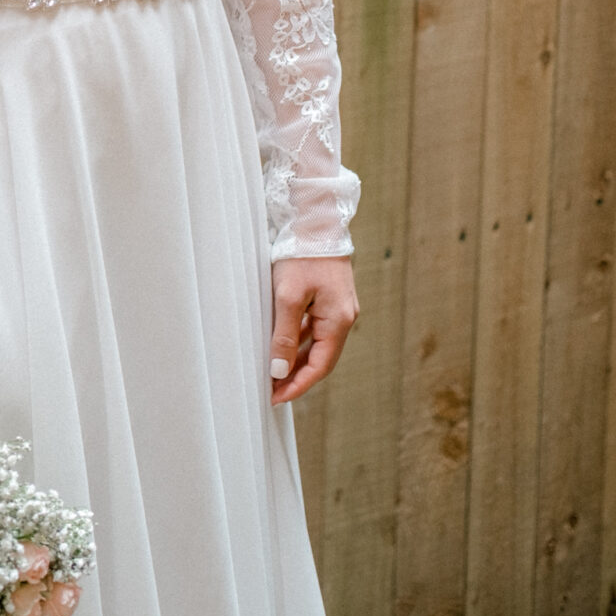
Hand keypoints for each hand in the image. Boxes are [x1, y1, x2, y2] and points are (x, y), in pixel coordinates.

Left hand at [269, 256, 358, 404]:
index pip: (320, 367)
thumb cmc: (303, 254)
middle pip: (320, 358)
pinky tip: (281, 342)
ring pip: (316, 343)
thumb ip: (284, 335)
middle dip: (297, 375)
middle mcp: (344, 317)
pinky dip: (298, 338)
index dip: (298, 385)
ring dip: (296, 358)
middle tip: (272, 389)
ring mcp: (338, 307)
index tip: (276, 397)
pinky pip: (314, 326)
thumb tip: (280, 370)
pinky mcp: (329, 297)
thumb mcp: (289, 296)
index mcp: (339, 320)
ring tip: (272, 371)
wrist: (316, 218)